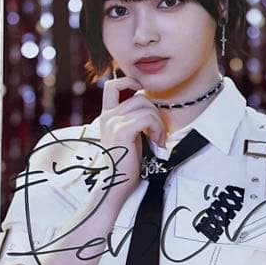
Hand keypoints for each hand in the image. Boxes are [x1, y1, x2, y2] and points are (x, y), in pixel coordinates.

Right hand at [97, 77, 165, 202]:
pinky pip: (147, 118)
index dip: (130, 82)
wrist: (117, 182)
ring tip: (158, 139)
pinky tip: (157, 142)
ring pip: (146, 106)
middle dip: (155, 113)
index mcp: (107, 115)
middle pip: (140, 96)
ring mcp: (113, 122)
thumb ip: (132, 118)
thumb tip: (148, 103)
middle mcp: (107, 116)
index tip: (143, 94)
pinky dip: (157, 129)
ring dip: (158, 123)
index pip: (113, 85)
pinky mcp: (122, 131)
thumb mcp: (128, 134)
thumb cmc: (126, 161)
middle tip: (158, 132)